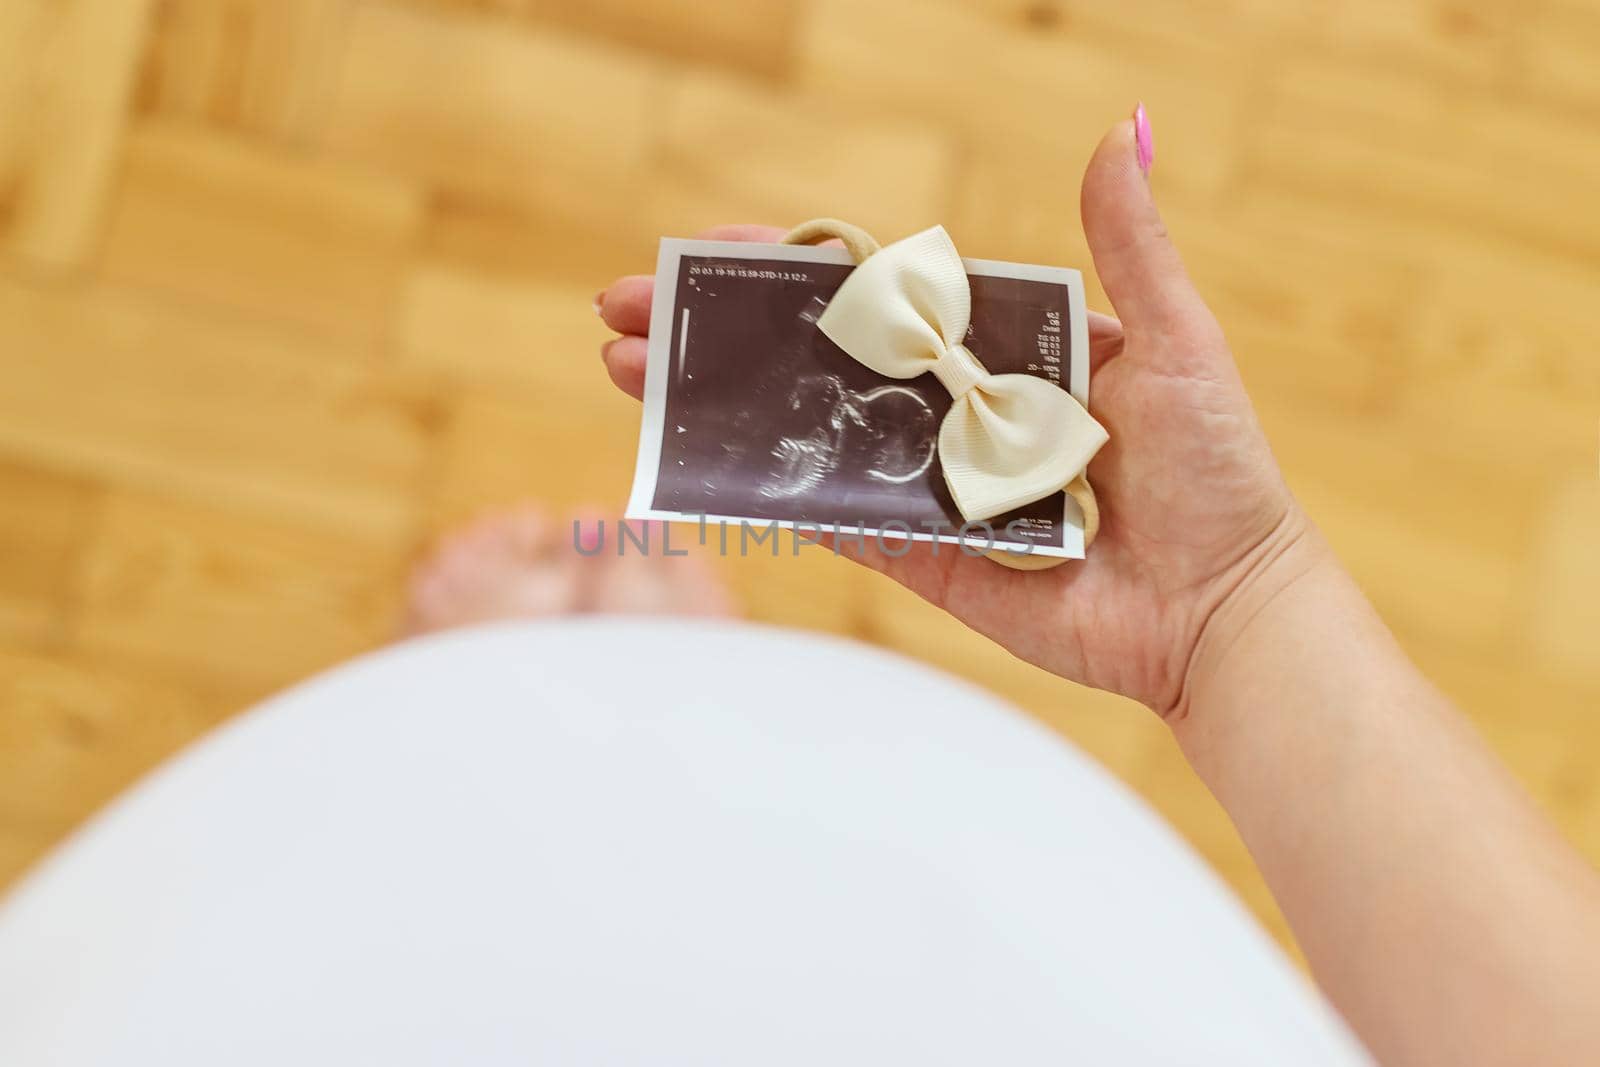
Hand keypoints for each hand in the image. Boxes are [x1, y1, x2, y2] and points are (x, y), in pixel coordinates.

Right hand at [598, 119, 1325, 716]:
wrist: (1222, 605)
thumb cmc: (1215, 469)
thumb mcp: (1175, 340)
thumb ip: (1128, 249)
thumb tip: (1118, 133)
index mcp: (999, 349)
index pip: (874, 294)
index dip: (788, 269)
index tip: (711, 246)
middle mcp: (952, 412)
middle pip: (815, 360)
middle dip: (717, 333)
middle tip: (622, 313)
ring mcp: (930, 487)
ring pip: (808, 435)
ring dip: (715, 406)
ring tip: (629, 381)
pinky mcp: (926, 560)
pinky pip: (837, 523)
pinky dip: (770, 494)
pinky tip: (695, 464)